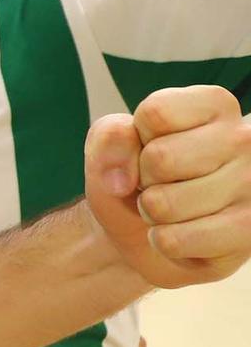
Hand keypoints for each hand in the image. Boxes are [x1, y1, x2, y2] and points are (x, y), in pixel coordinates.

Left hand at [85, 84, 250, 287]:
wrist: (144, 232)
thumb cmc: (134, 177)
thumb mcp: (110, 146)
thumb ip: (109, 139)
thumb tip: (121, 179)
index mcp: (216, 104)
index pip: (155, 113)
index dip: (136, 140)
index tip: (150, 148)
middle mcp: (246, 138)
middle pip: (160, 159)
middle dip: (143, 179)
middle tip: (160, 184)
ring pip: (164, 204)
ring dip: (152, 213)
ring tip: (172, 208)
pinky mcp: (249, 231)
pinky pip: (174, 240)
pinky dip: (163, 242)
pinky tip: (184, 233)